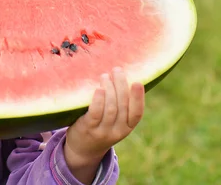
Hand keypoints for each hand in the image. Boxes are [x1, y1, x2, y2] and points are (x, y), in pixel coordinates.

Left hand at [63, 67, 144, 182]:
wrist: (82, 149)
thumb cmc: (101, 127)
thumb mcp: (115, 121)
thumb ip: (120, 105)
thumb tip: (122, 77)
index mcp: (127, 127)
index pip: (137, 113)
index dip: (138, 98)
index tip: (137, 82)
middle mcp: (117, 131)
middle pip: (122, 106)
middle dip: (121, 85)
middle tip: (117, 70)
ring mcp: (103, 131)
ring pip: (110, 108)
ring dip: (109, 89)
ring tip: (105, 76)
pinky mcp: (88, 129)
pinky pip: (95, 114)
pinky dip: (99, 100)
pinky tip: (99, 88)